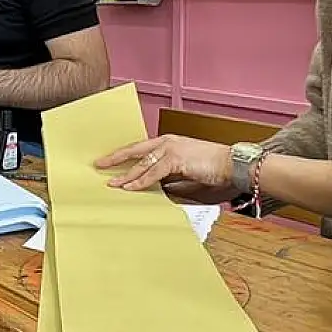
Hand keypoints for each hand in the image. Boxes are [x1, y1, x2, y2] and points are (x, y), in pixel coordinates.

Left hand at [95, 135, 233, 192]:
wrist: (232, 164)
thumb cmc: (214, 169)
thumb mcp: (186, 174)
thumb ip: (170, 179)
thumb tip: (157, 188)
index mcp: (169, 143)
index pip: (142, 149)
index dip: (126, 155)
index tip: (111, 161)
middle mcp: (167, 142)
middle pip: (135, 150)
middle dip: (116, 158)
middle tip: (99, 164)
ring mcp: (170, 148)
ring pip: (141, 163)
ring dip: (126, 175)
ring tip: (112, 183)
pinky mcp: (175, 159)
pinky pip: (153, 172)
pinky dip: (140, 181)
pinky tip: (130, 188)